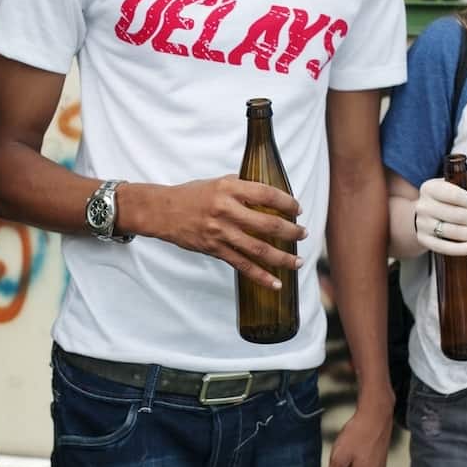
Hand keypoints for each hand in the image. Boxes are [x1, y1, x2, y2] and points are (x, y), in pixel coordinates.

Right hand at [150, 175, 306, 288]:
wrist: (163, 212)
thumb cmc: (191, 195)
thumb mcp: (218, 182)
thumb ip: (242, 188)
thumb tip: (268, 195)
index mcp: (229, 189)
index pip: (267, 195)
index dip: (287, 203)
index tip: (297, 209)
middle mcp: (226, 211)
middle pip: (268, 225)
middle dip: (291, 232)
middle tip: (303, 234)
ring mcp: (221, 233)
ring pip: (259, 249)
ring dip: (283, 257)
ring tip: (298, 261)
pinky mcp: (215, 250)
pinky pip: (243, 266)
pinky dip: (261, 276)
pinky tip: (276, 283)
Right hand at [414, 173, 466, 255]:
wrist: (430, 211)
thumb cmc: (452, 194)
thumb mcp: (464, 182)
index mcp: (430, 188)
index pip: (455, 196)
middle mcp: (423, 206)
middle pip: (456, 215)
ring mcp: (422, 224)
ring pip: (452, 232)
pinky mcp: (424, 239)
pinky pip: (443, 247)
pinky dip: (460, 249)